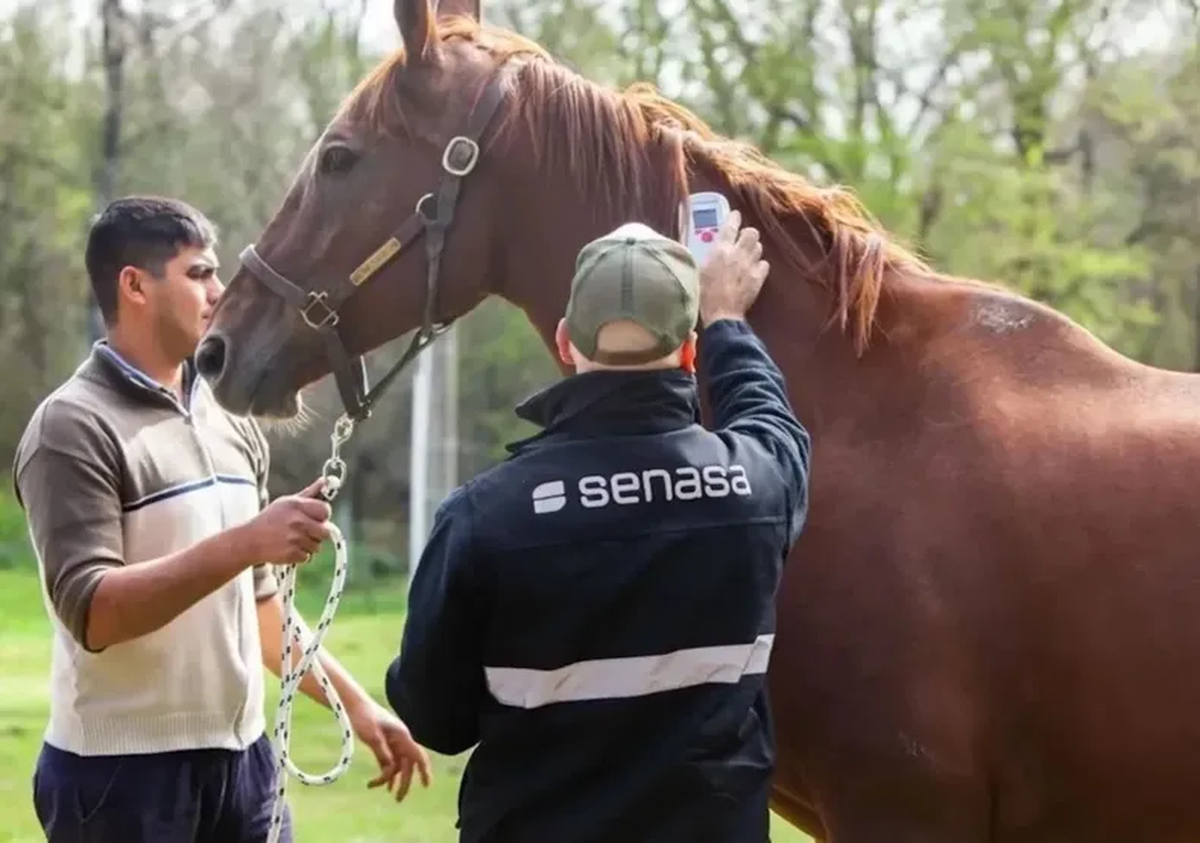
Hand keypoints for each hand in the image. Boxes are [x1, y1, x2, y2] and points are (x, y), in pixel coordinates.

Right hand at [238, 478, 331, 565]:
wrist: (249, 540)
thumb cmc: (270, 519)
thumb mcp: (286, 502)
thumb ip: (308, 493)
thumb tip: (325, 481)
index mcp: (297, 505)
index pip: (325, 510)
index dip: (323, 516)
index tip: (315, 518)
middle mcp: (297, 521)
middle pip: (325, 531)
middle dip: (318, 533)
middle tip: (305, 532)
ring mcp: (295, 538)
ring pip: (317, 546)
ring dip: (308, 545)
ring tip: (293, 540)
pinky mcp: (291, 553)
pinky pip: (307, 557)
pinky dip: (300, 555)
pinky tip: (288, 549)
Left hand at [348, 697, 433, 800]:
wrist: (354, 705)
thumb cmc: (364, 717)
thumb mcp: (372, 736)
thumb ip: (382, 752)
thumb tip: (390, 769)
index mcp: (402, 736)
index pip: (418, 756)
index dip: (424, 771)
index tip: (426, 785)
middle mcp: (400, 740)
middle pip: (407, 765)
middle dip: (405, 783)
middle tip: (398, 799)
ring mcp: (392, 743)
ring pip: (397, 765)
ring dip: (392, 779)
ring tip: (382, 790)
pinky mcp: (383, 745)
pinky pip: (387, 763)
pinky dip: (384, 773)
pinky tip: (376, 784)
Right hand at [698, 210, 770, 324]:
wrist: (721, 313)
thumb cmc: (704, 293)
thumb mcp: (698, 270)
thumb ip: (705, 256)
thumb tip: (707, 248)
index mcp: (720, 250)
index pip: (730, 226)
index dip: (734, 218)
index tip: (735, 215)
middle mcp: (738, 254)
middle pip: (751, 233)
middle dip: (747, 234)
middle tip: (742, 239)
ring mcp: (750, 266)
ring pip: (759, 247)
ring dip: (752, 249)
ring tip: (746, 255)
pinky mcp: (758, 278)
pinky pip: (764, 264)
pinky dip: (759, 265)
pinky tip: (753, 269)